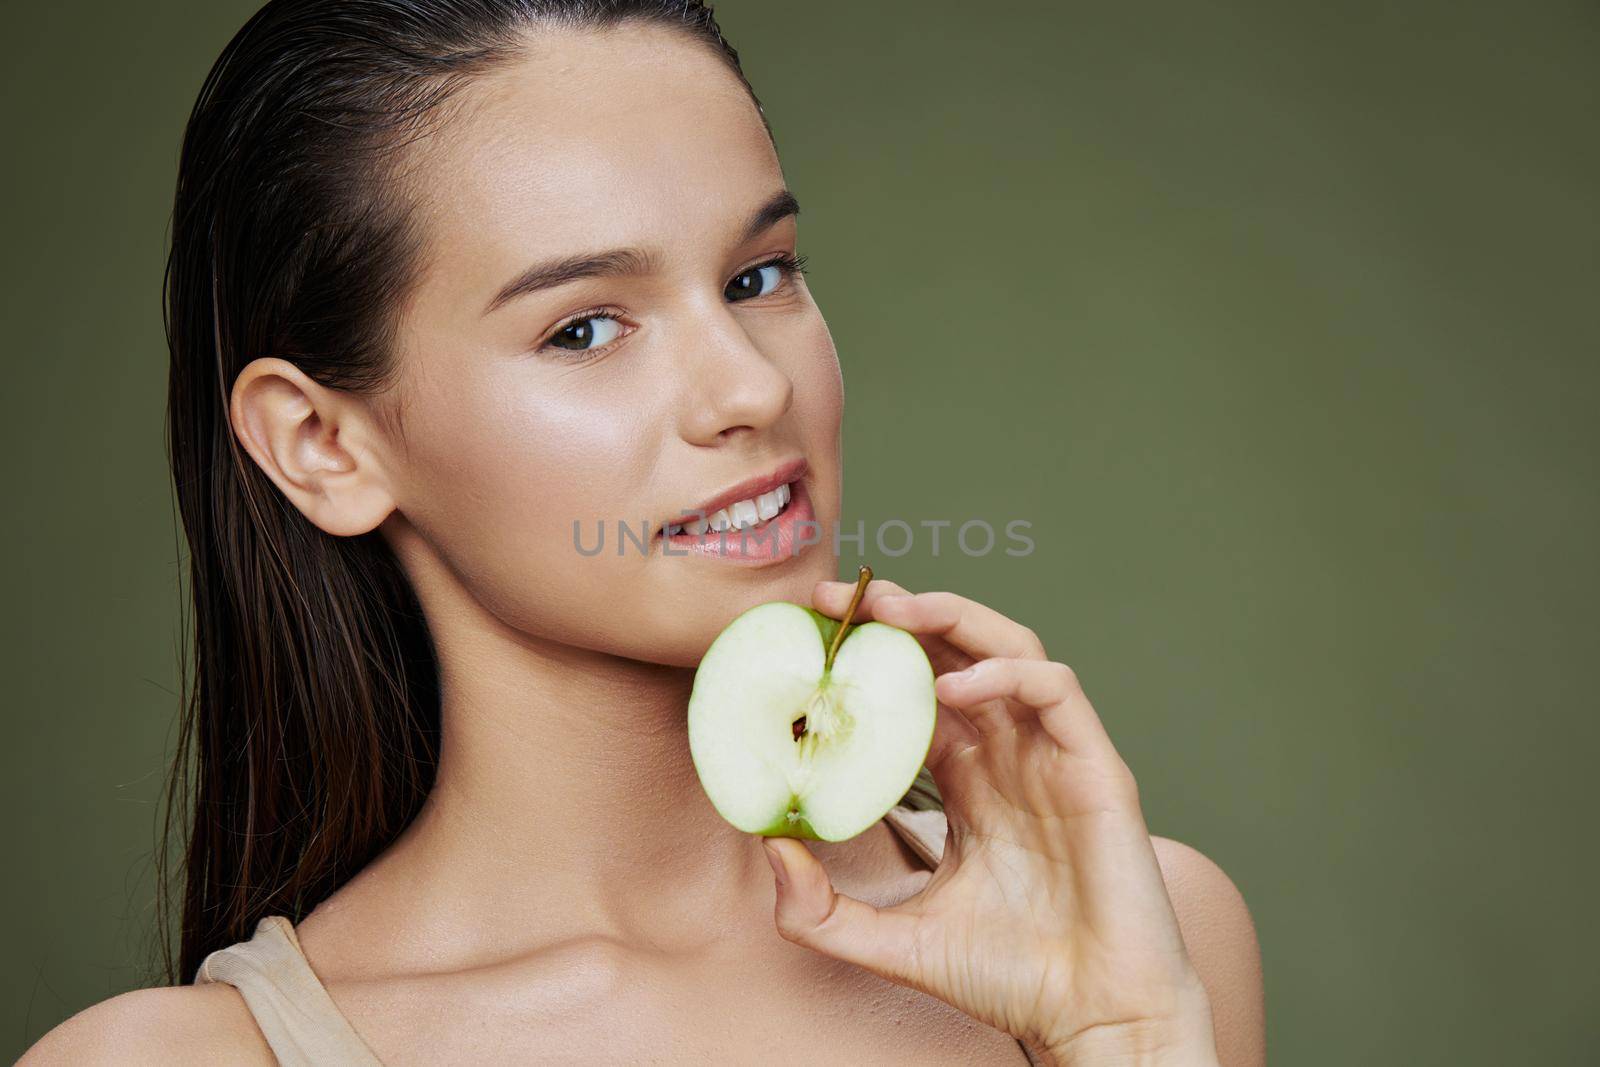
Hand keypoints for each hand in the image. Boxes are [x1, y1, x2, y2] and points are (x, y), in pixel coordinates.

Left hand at [758, 578, 1219, 1065]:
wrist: (1091, 1020)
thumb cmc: (1007, 979)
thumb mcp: (890, 940)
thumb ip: (820, 909)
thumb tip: (765, 849)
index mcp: (970, 781)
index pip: (916, 693)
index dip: (867, 660)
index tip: (808, 638)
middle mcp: (1011, 755)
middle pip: (958, 654)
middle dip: (901, 616)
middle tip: (838, 600)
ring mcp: (1054, 756)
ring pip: (1010, 649)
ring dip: (953, 619)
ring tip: (894, 611)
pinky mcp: (1096, 768)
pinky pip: (1055, 691)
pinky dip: (1005, 673)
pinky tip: (956, 687)